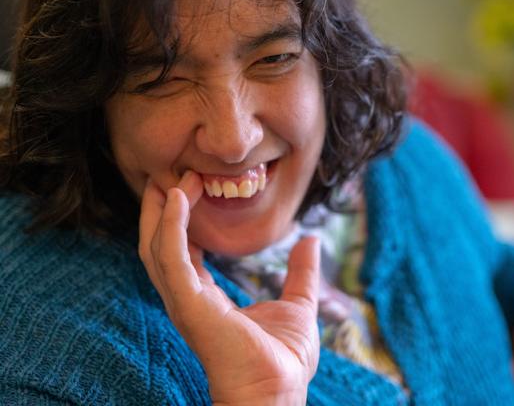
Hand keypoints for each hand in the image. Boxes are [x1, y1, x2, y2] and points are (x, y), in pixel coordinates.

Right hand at [138, 171, 320, 405]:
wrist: (280, 395)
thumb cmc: (284, 363)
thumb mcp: (298, 305)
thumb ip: (300, 273)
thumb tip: (311, 240)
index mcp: (206, 299)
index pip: (183, 251)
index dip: (185, 219)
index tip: (194, 186)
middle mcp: (188, 298)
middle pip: (162, 245)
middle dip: (165, 209)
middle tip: (175, 173)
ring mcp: (185, 302)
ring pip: (157, 247)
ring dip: (164, 210)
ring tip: (175, 177)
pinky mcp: (189, 304)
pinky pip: (171, 257)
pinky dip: (171, 225)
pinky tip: (181, 197)